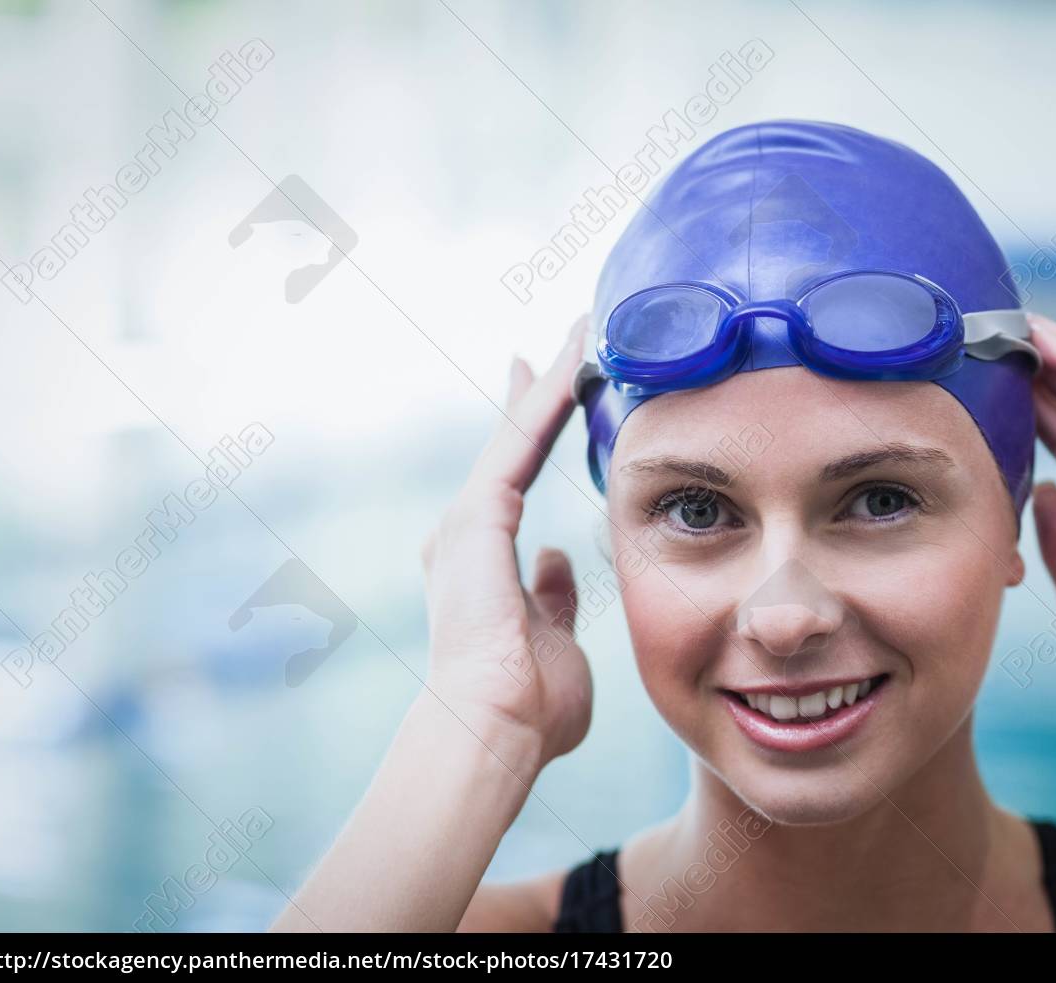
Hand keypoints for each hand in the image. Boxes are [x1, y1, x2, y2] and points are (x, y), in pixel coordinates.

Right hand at [419, 316, 593, 774]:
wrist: (494, 726)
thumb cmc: (529, 707)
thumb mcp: (556, 641)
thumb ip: (555, 599)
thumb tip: (559, 562)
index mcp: (485, 561)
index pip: (520, 472)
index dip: (538, 425)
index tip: (554, 385)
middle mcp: (468, 531)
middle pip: (515, 440)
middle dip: (542, 387)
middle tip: (569, 334)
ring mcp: (468, 520)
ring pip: (521, 431)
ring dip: (554, 378)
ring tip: (587, 327)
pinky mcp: (476, 515)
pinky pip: (522, 442)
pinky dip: (549, 399)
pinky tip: (578, 360)